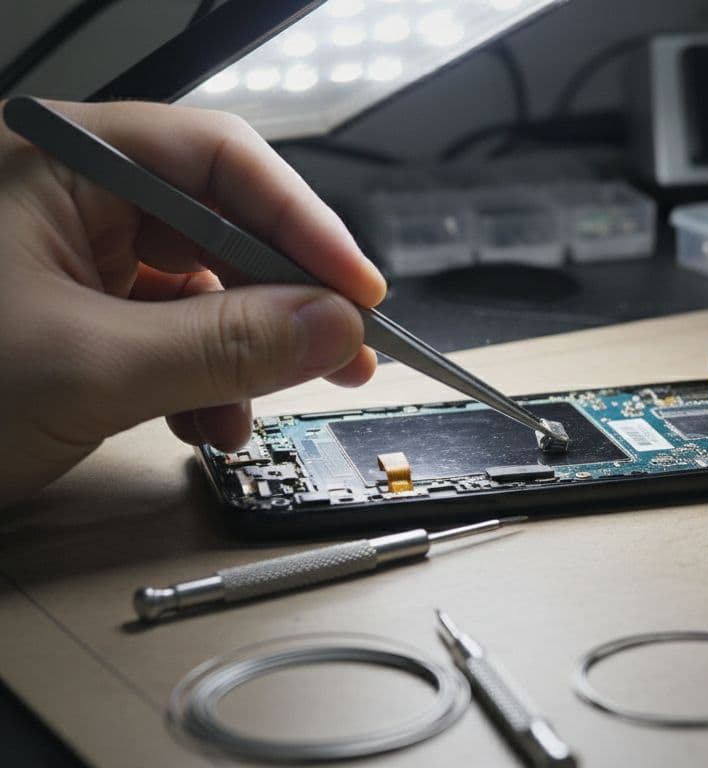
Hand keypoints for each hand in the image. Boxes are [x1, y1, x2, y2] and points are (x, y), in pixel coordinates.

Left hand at [0, 100, 384, 505]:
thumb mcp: (90, 368)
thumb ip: (227, 345)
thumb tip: (336, 327)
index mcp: (55, 161)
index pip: (217, 159)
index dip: (302, 221)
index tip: (356, 288)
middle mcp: (68, 195)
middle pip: (219, 223)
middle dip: (285, 299)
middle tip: (347, 348)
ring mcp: (69, 253)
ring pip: (202, 285)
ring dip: (245, 353)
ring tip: (252, 409)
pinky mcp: (72, 309)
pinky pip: (170, 328)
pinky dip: (202, 377)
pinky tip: (206, 419)